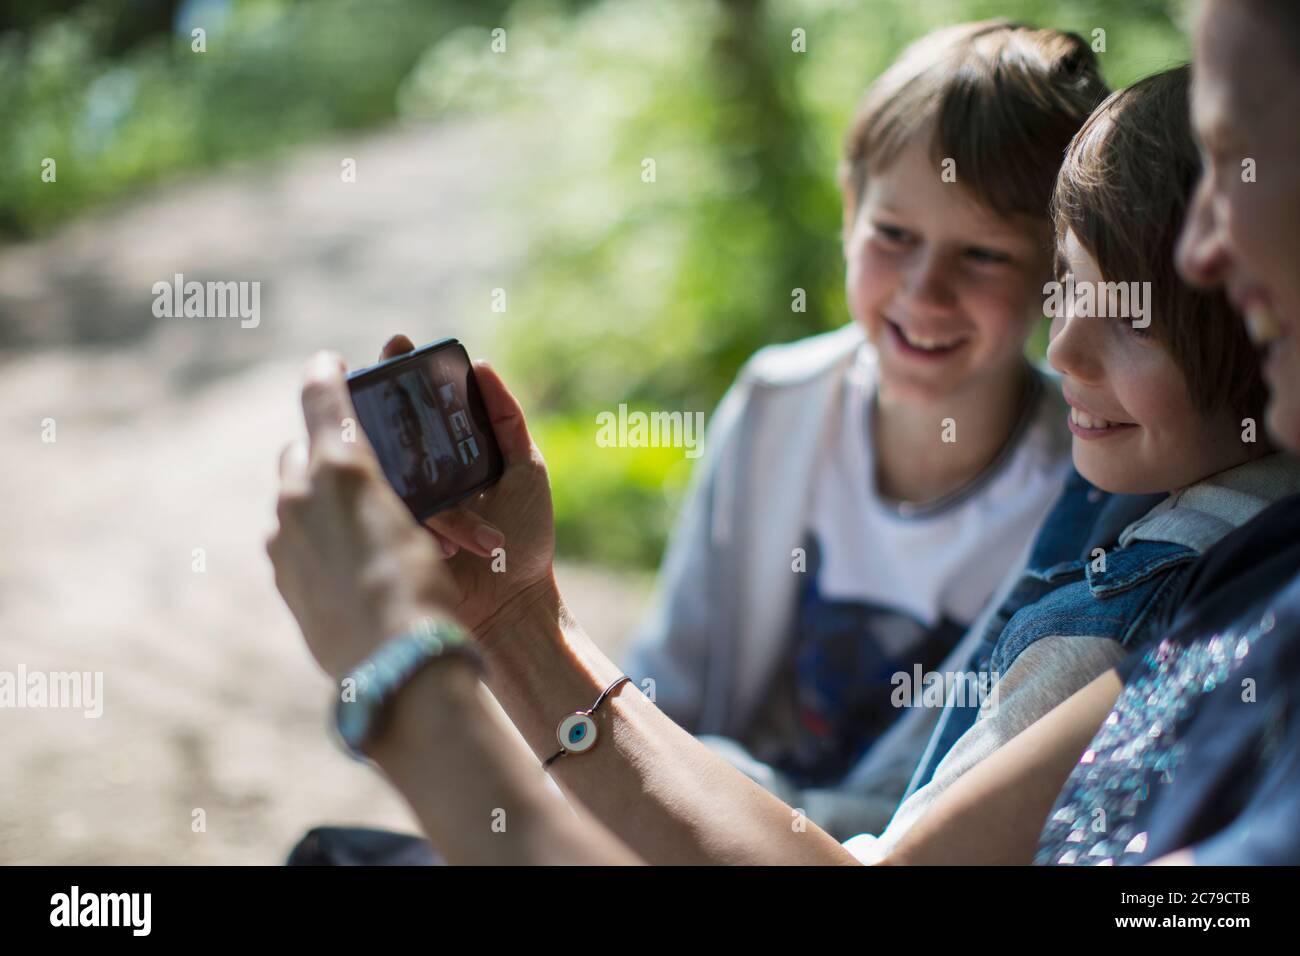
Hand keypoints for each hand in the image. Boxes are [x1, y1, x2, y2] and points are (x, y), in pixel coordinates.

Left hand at [267, 352, 458, 679]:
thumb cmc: (421, 588)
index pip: (321, 396)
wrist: (397, 668)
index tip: (332, 362)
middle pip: (299, 453)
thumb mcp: (415, 519)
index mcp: (336, 469)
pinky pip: (294, 543)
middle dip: (321, 446)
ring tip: (360, 516)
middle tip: (358, 453)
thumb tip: (334, 456)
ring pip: (295, 501)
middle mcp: (297, 499)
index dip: (328, 372)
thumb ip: (368, 480)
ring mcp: (284, 545)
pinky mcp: (285, 583)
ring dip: (318, 497)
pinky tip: (347, 557)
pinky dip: (315, 537)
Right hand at [376, 335, 557, 651]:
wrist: (515, 603)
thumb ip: (506, 421)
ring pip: (376, 465)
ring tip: (417, 458)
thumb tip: (481, 366)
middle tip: (375, 368)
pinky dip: (416, 516)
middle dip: (373, 394)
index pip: (415, 405)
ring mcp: (395, 505)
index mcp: (444, 455)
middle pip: (381, 426)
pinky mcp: (384, 536)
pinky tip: (443, 533)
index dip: (401, 371)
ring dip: (395, 457)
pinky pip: (382, 511)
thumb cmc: (525, 538)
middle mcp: (413, 475)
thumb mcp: (526, 470)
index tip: (399, 344)